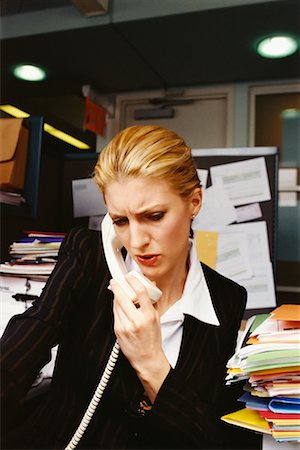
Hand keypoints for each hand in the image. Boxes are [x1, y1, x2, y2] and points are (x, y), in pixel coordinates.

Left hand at [110, 274, 169, 401]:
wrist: (147, 358)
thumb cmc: (152, 338)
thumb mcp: (156, 318)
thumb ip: (151, 302)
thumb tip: (149, 287)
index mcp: (148, 316)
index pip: (140, 292)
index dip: (133, 281)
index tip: (129, 277)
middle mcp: (137, 320)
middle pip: (124, 297)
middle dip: (117, 286)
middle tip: (115, 281)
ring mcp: (126, 326)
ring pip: (117, 305)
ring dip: (116, 296)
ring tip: (117, 292)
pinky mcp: (118, 330)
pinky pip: (115, 314)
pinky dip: (116, 307)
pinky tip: (119, 306)